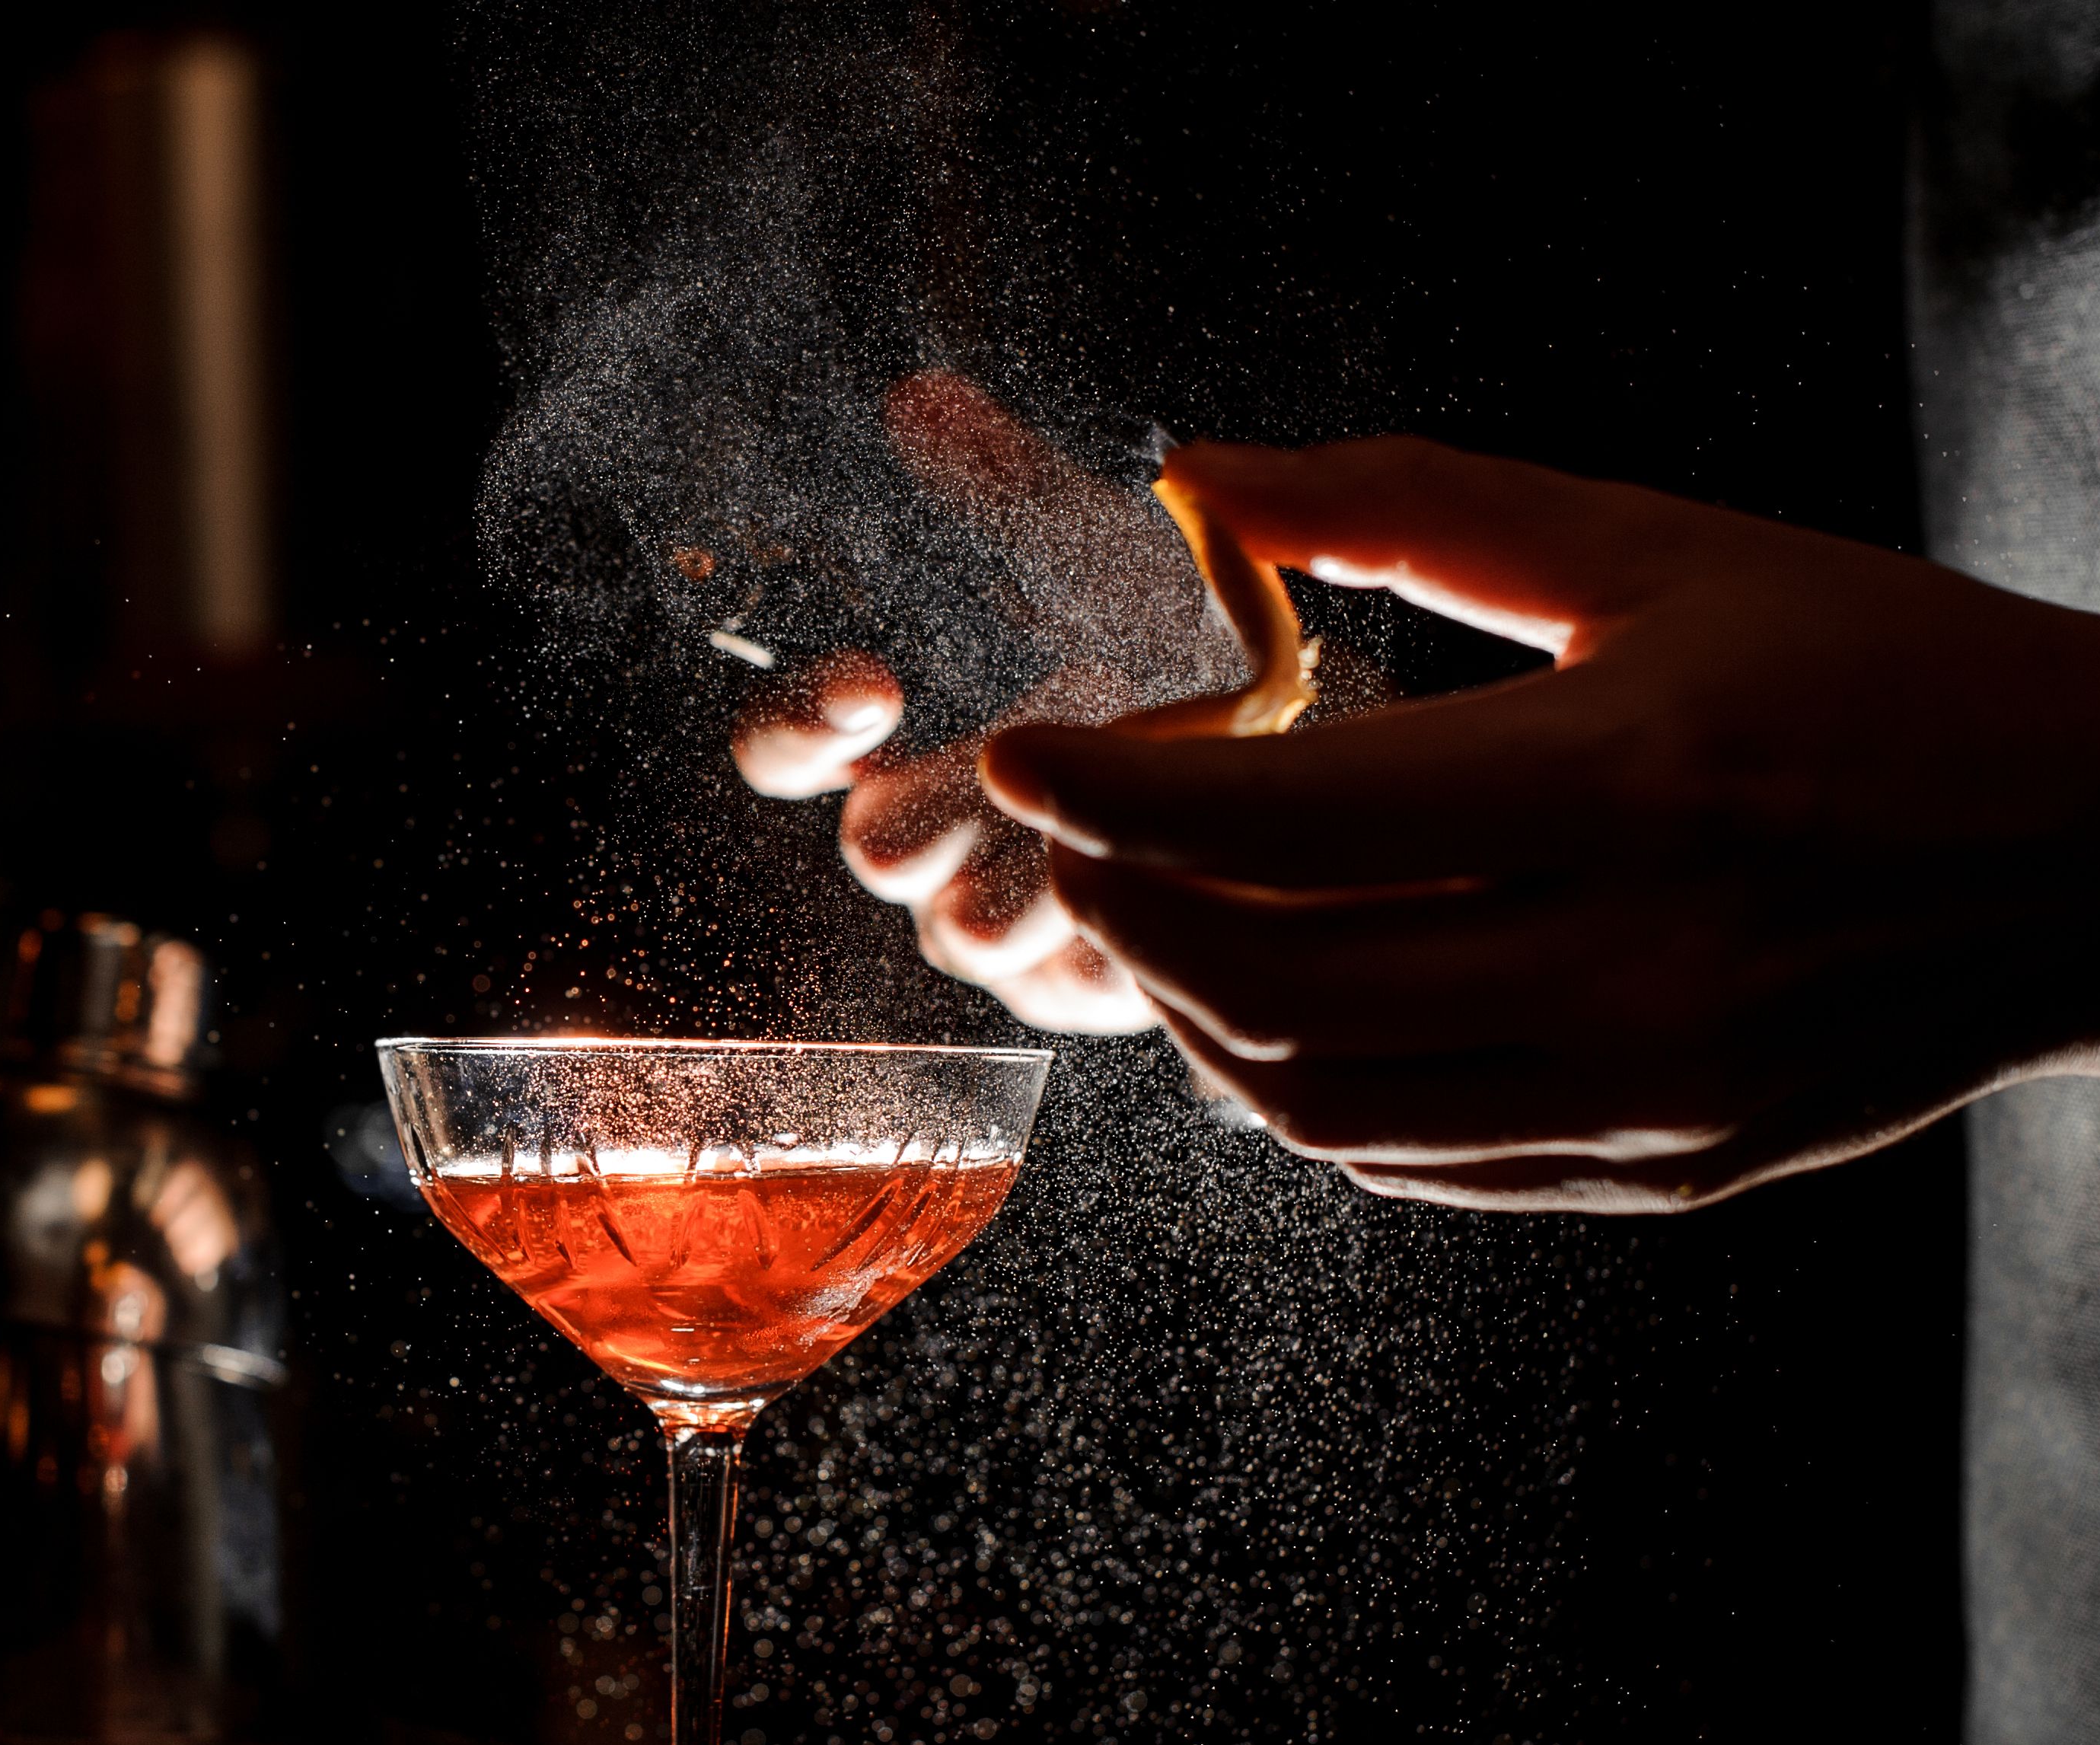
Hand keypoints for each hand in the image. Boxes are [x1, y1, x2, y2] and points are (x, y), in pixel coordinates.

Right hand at [732, 372, 1246, 1032]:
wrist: (1315, 729)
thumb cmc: (1184, 630)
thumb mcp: (1093, 546)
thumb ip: (999, 482)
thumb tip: (922, 398)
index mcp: (898, 746)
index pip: (783, 755)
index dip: (802, 726)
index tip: (872, 683)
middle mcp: (935, 844)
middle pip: (875, 851)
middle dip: (949, 798)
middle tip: (1029, 746)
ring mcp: (1002, 928)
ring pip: (960, 933)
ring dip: (1041, 862)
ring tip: (1123, 803)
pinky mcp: (1084, 991)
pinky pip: (1062, 986)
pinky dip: (1115, 925)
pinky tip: (1175, 865)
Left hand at [977, 436, 2099, 1210]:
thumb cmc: (1886, 676)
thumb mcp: (1662, 549)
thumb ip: (1417, 510)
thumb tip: (1209, 478)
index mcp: (1637, 787)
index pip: (1293, 818)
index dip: (1115, 791)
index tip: (1025, 752)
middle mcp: (1637, 968)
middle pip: (1271, 985)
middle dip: (1123, 911)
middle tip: (1077, 839)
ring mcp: (1647, 1098)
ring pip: (1315, 1107)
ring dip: (1189, 1016)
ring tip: (1158, 918)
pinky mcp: (1659, 1176)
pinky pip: (1405, 1162)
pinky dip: (1296, 1087)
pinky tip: (1272, 1001)